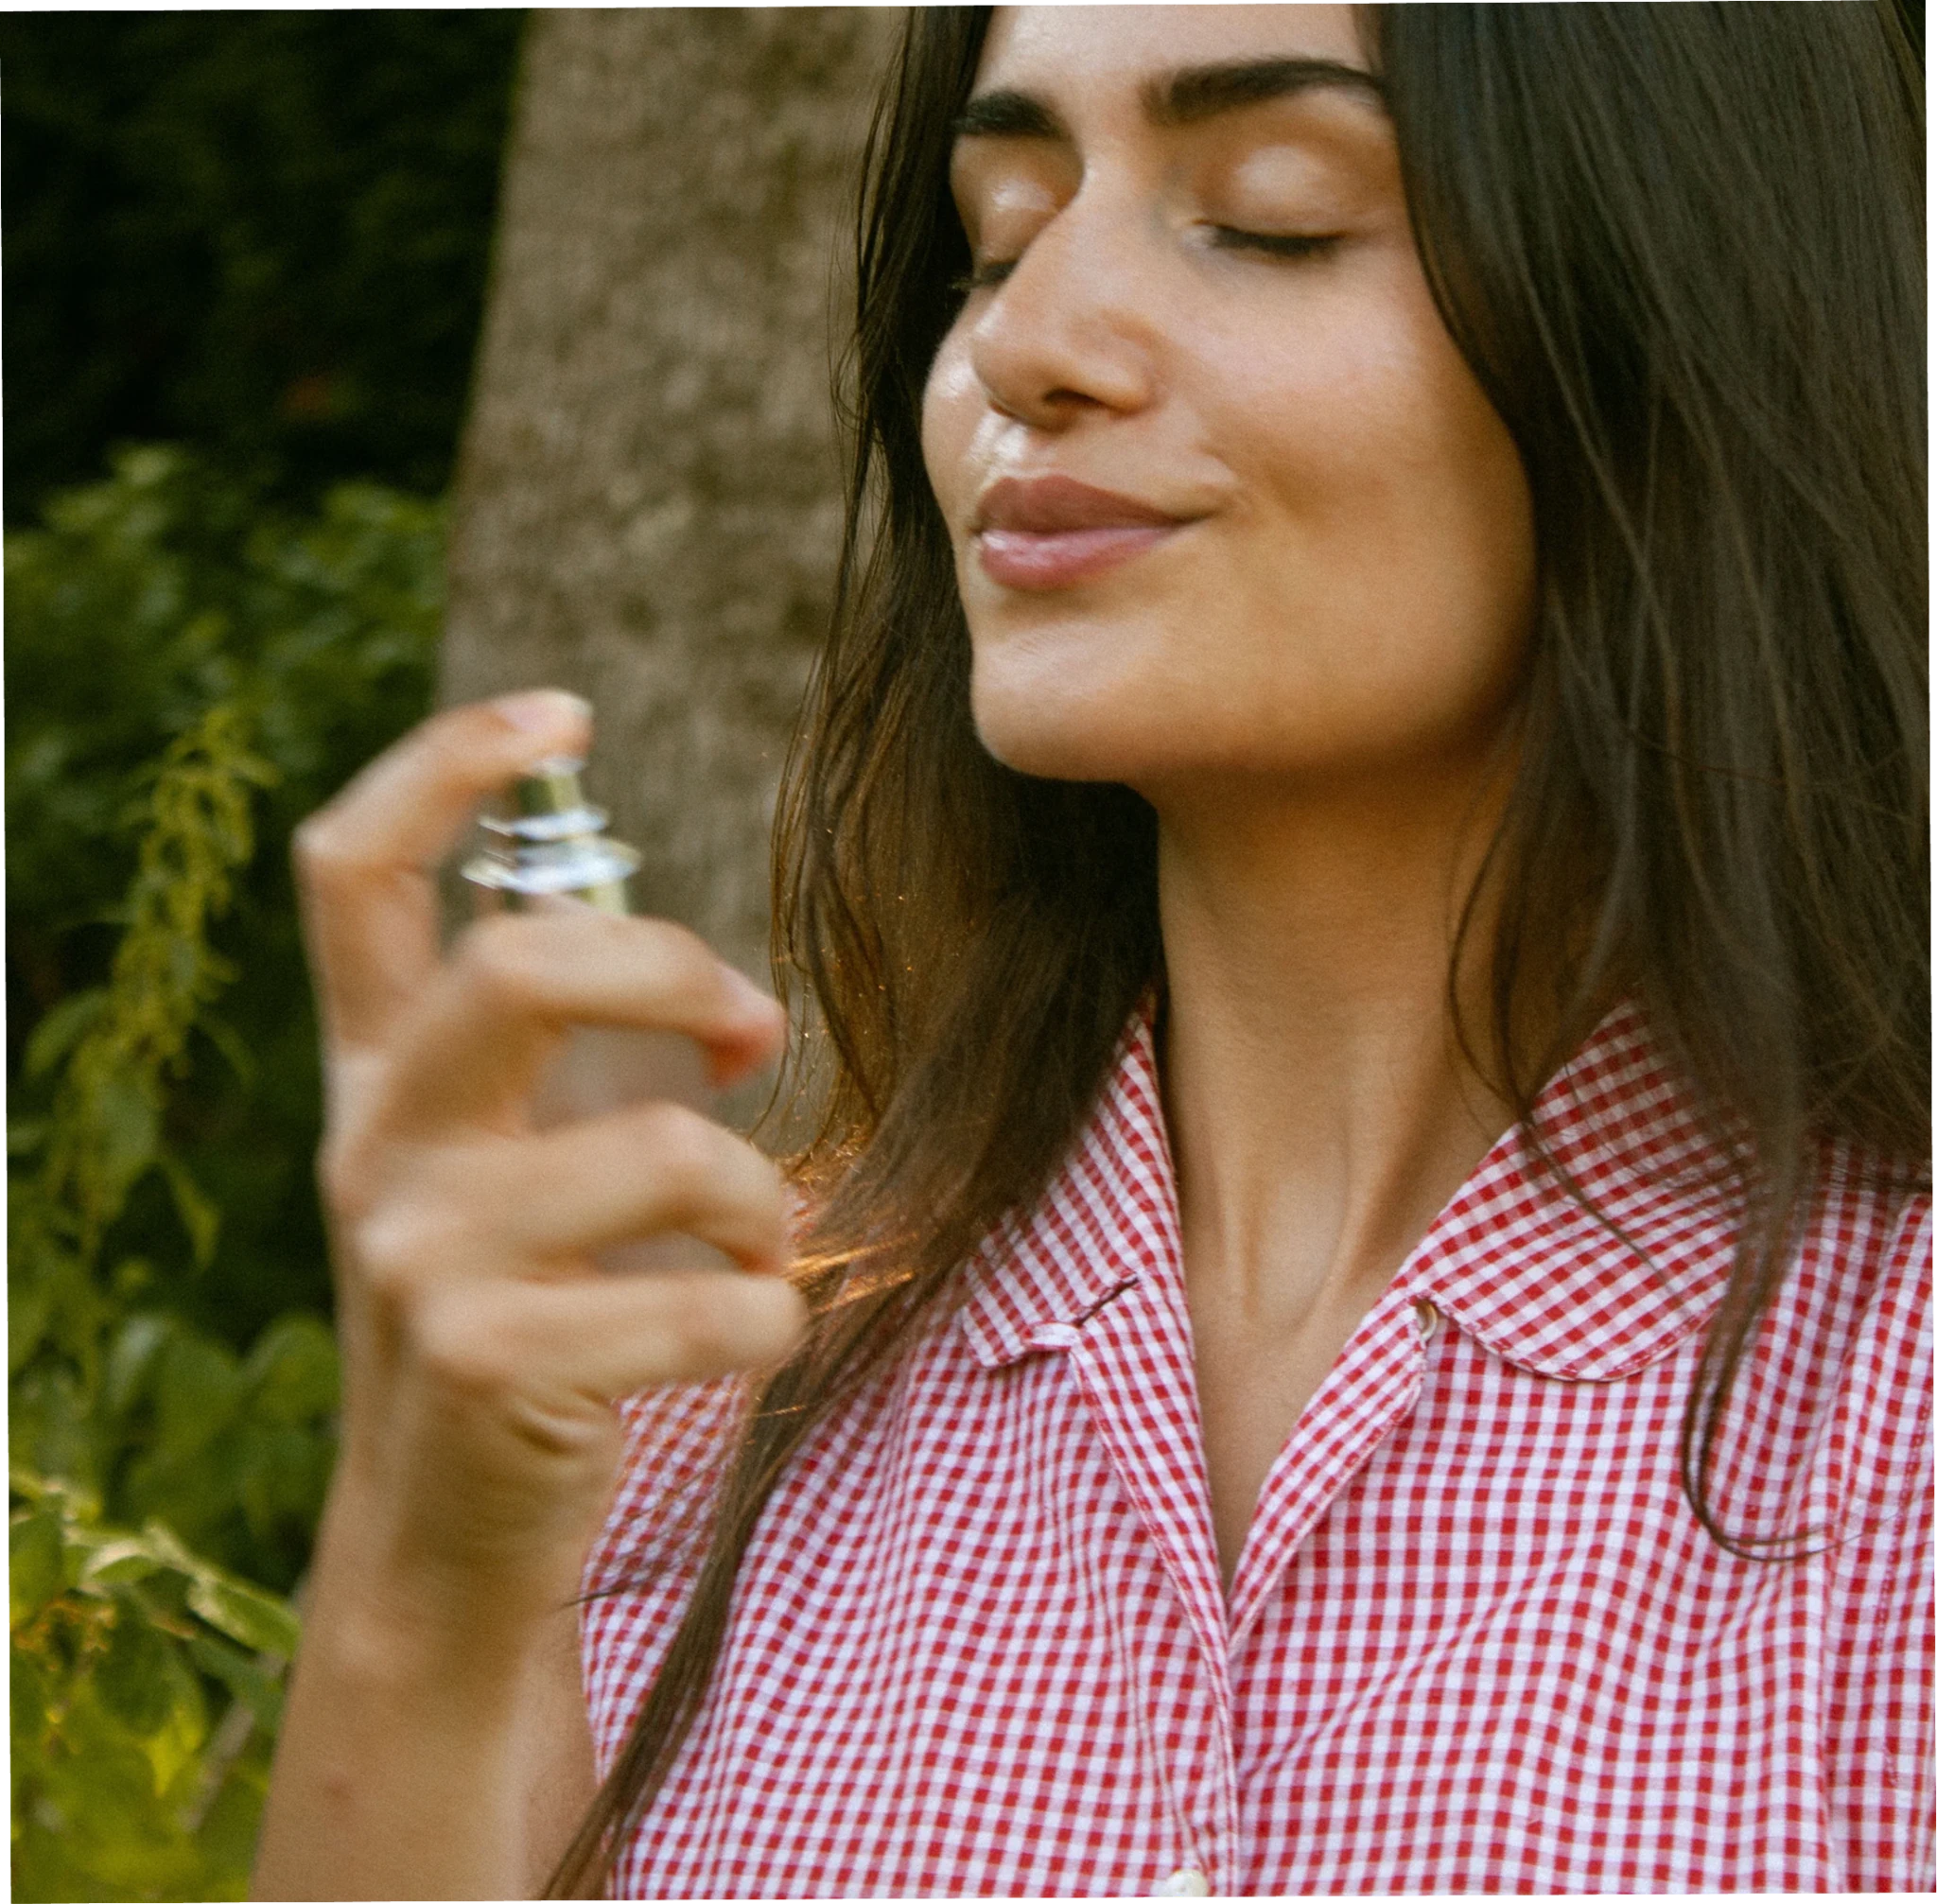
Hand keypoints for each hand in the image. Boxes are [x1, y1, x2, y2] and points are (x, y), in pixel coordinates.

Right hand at [292, 690, 805, 1648]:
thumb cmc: (523, 1322)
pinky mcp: (487, 1364)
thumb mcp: (514, 1177)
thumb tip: (736, 1011)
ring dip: (757, 1192)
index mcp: (379, 1076)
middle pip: (515, 965)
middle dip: (674, 970)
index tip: (564, 710)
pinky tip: (758, 1333)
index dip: (445, 764)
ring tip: (763, 1238)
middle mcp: (374, 1146)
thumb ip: (582, 1076)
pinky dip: (771, 1313)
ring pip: (657, 1147)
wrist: (450, 1543)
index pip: (352, 872)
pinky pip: (707, 1300)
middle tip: (756, 1029)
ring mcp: (415, 1257)